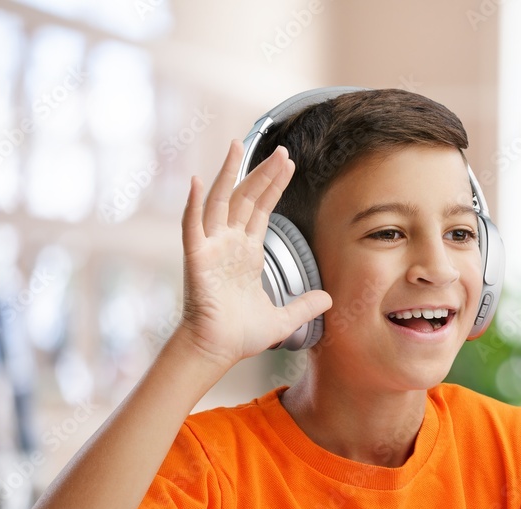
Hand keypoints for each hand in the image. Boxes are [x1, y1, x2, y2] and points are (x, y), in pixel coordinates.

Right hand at [176, 140, 331, 367]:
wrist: (217, 351)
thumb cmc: (241, 335)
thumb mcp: (283, 318)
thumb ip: (304, 306)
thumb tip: (329, 299)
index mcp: (247, 253)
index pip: (262, 210)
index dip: (274, 186)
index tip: (289, 164)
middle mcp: (228, 244)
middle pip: (246, 198)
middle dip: (263, 173)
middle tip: (282, 150)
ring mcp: (211, 248)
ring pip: (220, 202)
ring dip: (228, 174)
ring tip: (237, 145)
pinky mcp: (196, 259)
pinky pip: (192, 225)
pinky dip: (193, 203)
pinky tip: (197, 180)